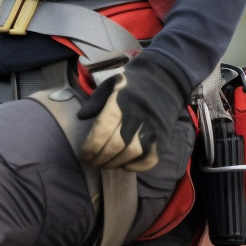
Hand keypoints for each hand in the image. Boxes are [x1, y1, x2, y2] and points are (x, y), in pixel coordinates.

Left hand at [77, 56, 186, 171]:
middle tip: (91, 162)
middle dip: (99, 158)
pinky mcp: (162, 138)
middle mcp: (137, 117)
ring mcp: (151, 129)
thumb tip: (81, 117)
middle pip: (115, 146)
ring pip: (131, 154)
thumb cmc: (131, 84)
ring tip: (104, 163)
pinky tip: (124, 164)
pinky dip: (135, 166)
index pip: (102, 131)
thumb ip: (95, 101)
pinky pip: (148, 160)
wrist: (164, 79)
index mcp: (120, 102)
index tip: (83, 154)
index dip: (91, 146)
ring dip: (114, 163)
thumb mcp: (109, 84)